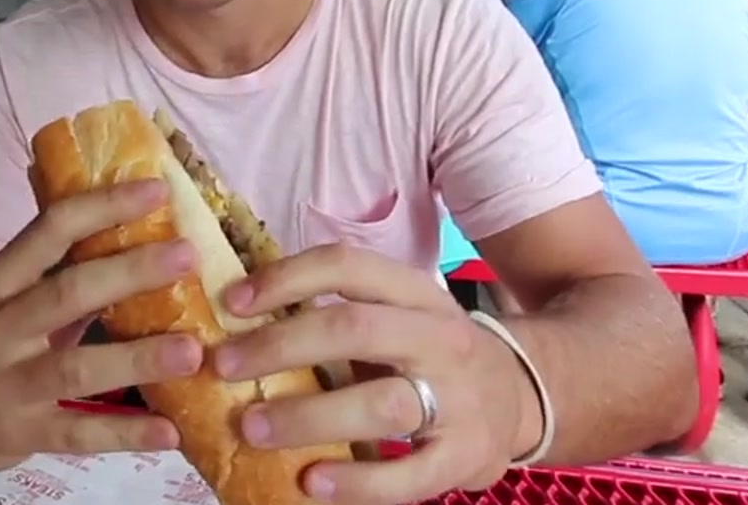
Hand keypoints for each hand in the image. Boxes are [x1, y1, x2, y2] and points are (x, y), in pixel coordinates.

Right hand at [0, 179, 205, 469]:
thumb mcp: (5, 292)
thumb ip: (59, 263)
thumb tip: (135, 216)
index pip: (48, 231)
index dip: (103, 207)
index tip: (157, 191)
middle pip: (66, 293)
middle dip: (130, 272)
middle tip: (188, 256)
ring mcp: (4, 387)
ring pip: (76, 369)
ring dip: (137, 359)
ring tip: (194, 351)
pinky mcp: (21, 434)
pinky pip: (79, 434)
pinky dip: (126, 434)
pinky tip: (170, 431)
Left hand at [212, 245, 537, 504]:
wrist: (522, 397)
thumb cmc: (432, 354)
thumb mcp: (400, 315)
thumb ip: (337, 315)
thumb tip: (239, 317)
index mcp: (417, 294)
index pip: (349, 266)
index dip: (287, 278)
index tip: (232, 301)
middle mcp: (441, 338)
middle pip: (356, 329)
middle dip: (281, 346)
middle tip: (224, 366)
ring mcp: (459, 399)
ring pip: (381, 403)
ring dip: (307, 417)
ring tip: (252, 428)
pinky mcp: (465, 457)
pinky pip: (407, 474)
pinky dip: (356, 482)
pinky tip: (309, 482)